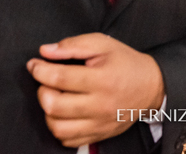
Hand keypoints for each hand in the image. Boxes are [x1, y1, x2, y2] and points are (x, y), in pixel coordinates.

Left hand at [26, 33, 165, 146]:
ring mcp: (99, 124)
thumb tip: (45, 52)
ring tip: (55, 97)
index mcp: (101, 79)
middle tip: (47, 81)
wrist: (151, 87)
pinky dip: (59, 128)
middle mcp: (100, 105)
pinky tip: (64, 113)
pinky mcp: (99, 135)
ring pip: (58, 128)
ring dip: (48, 112)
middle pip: (54, 106)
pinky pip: (68, 140)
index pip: (60, 77)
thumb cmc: (125, 63)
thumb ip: (73, 45)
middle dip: (42, 90)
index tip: (34, 64)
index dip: (40, 70)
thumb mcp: (103, 44)